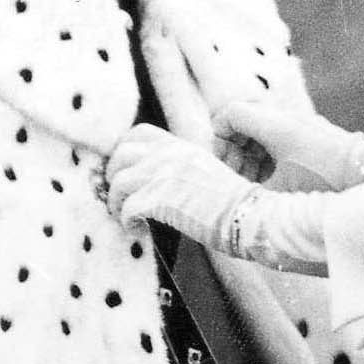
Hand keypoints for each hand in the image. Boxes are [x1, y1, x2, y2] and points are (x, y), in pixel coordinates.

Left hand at [105, 126, 246, 246]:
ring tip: (126, 218)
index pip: (139, 133)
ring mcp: (163, 174)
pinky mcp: (159, 199)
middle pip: (121, 153)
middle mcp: (169, 155)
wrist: (249, 216)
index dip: (124, 151)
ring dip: (116, 202)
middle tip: (120, 196)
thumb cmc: (235, 204)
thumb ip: (182, 171)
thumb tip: (159, 185)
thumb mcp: (206, 174)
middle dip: (114, 176)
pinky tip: (138, 230)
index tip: (125, 170)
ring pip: (119, 181)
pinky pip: (127, 208)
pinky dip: (127, 222)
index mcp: (182, 147)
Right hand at [214, 95, 363, 193]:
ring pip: (260, 132)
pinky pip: (278, 139)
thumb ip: (252, 193)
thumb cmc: (326, 181)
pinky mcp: (310, 134)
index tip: (224, 166)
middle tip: (237, 180)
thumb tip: (234, 201)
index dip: (218, 139)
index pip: (229, 114)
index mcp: (273, 124)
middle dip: (234, 152)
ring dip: (250, 157)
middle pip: (243, 123)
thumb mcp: (282, 192)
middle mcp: (284, 117)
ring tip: (255, 186)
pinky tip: (273, 183)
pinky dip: (268, 158)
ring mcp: (298, 123)